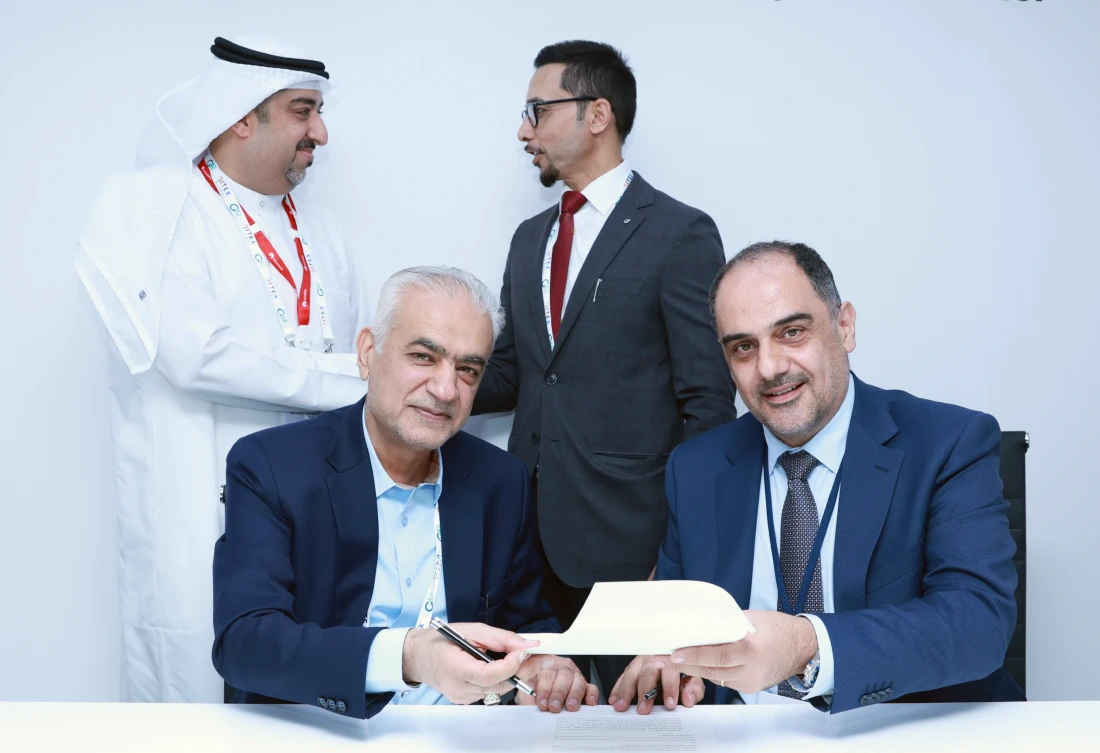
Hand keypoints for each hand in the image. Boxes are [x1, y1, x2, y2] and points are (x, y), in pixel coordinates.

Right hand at [401, 623, 537, 704]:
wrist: (420, 656)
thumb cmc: (442, 640)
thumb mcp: (472, 630)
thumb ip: (500, 638)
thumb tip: (526, 644)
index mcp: (454, 667)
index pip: (488, 675)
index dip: (510, 665)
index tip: (524, 651)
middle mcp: (458, 687)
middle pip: (497, 685)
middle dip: (521, 670)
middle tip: (537, 657)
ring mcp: (462, 697)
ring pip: (497, 690)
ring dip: (512, 675)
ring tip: (521, 658)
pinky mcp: (466, 700)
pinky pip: (490, 692)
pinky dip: (500, 679)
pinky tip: (502, 667)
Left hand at [514, 655, 598, 711]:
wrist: (535, 691)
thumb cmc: (530, 687)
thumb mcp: (523, 687)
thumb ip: (525, 694)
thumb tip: (529, 706)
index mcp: (544, 663)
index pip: (546, 673)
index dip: (544, 689)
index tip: (541, 703)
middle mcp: (560, 667)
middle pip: (563, 676)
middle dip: (559, 693)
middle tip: (554, 707)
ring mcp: (574, 675)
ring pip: (578, 681)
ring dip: (574, 695)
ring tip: (570, 707)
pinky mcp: (584, 685)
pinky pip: (591, 687)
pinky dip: (591, 694)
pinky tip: (588, 702)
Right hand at [608, 655, 703, 714]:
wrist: (675, 661)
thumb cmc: (683, 673)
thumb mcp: (694, 680)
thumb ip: (693, 690)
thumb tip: (688, 699)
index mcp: (672, 660)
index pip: (671, 672)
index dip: (670, 688)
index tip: (670, 704)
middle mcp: (655, 658)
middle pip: (648, 673)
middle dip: (644, 692)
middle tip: (643, 709)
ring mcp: (641, 662)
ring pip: (631, 674)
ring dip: (625, 691)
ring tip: (621, 706)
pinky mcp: (631, 669)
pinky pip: (622, 678)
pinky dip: (617, 689)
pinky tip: (613, 700)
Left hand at [669, 611, 817, 693]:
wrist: (803, 647)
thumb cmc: (779, 628)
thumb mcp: (751, 619)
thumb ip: (726, 624)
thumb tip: (701, 624)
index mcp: (751, 648)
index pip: (716, 655)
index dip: (694, 656)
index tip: (674, 653)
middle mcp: (750, 669)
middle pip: (711, 669)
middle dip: (684, 663)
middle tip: (661, 657)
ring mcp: (750, 681)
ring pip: (714, 676)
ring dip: (695, 668)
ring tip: (673, 658)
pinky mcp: (749, 687)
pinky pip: (723, 680)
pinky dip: (711, 671)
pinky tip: (698, 663)